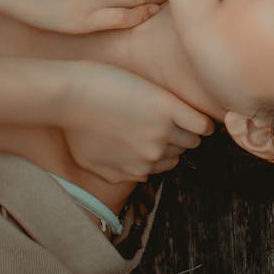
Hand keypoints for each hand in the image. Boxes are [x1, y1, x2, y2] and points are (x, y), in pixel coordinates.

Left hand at [62, 62, 213, 183]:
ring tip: (183, 118)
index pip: (166, 164)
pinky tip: (195, 115)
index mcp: (137, 169)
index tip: (163, 138)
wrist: (70, 95)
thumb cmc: (75, 125)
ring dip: (190, 130)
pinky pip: (200, 123)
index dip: (165, 150)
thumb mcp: (89, 162)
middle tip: (171, 124)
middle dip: (176, 140)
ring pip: (192, 138)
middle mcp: (152, 156)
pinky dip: (202, 122)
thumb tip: (139, 177)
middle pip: (180, 151)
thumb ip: (116, 175)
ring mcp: (162, 132)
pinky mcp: (167, 107)